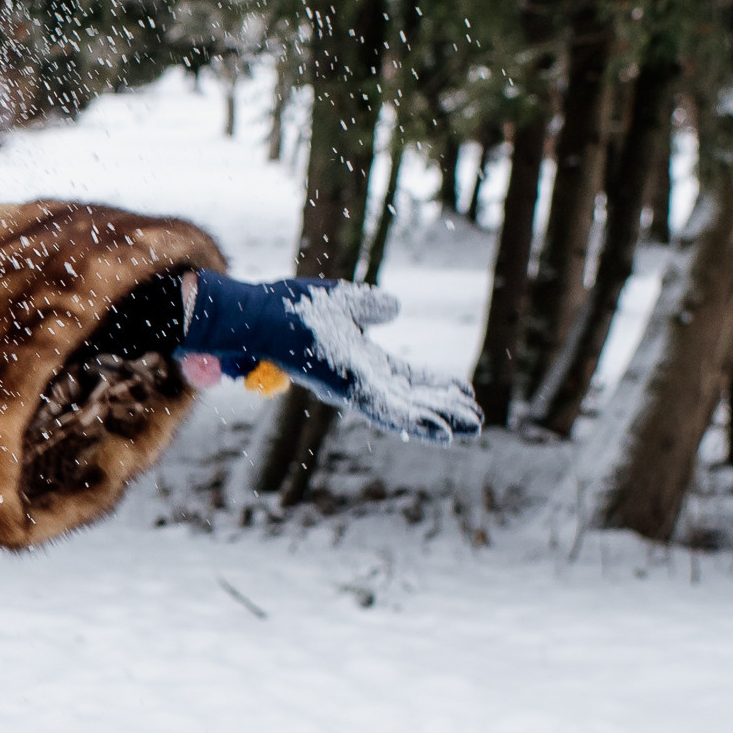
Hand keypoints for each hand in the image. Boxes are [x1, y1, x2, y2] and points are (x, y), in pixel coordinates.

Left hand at [178, 274, 481, 445]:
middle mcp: (357, 380)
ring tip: (469, 430)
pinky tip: (440, 427)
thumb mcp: (341, 302)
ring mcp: (351, 387)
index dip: (435, 387)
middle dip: (443, 411)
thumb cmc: (287, 309)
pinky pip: (385, 407)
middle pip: (410, 401)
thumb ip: (368, 307)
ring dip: (437, 421)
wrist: (255, 316)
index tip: (465, 393)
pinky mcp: (345, 388)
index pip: (405, 380)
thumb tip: (394, 308)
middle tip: (477, 422)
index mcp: (359, 361)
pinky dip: (414, 418)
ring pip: (403, 412)